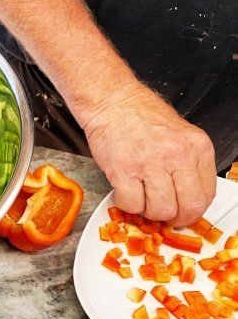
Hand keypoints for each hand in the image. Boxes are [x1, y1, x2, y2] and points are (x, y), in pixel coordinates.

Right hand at [83, 85, 216, 226]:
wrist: (113, 101)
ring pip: (159, 210)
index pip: (206, 195)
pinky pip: (131, 204)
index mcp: (197, 147)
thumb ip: (187, 163)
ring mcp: (150, 163)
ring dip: (148, 211)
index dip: (193, 211)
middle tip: (163, 213)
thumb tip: (186, 196)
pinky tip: (126, 191)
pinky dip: (127, 204)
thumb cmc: (141, 116)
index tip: (182, 212)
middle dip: (174, 218)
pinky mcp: (124, 170)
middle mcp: (177, 155)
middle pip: (187, 208)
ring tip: (141, 198)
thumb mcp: (179, 135)